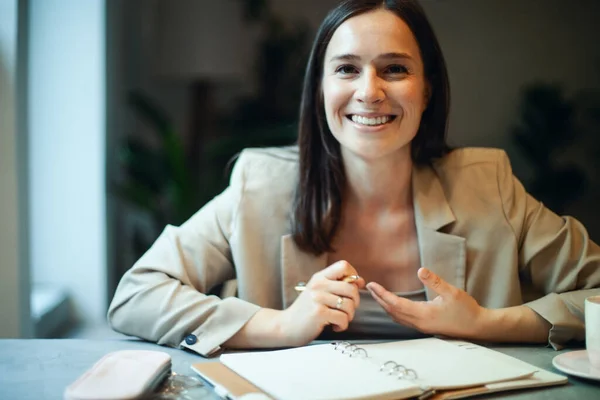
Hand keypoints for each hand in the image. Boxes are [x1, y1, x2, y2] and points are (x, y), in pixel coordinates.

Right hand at [279, 260, 365, 345]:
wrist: (286, 326)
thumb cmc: (306, 310)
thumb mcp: (319, 292)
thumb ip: (338, 285)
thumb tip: (360, 281)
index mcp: (320, 277)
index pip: (344, 265)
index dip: (354, 276)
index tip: (351, 288)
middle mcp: (319, 285)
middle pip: (351, 288)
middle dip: (355, 302)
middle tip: (347, 310)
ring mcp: (318, 299)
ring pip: (349, 305)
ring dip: (348, 316)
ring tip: (339, 319)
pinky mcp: (319, 313)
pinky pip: (343, 318)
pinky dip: (342, 326)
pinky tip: (334, 326)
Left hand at [366, 267, 486, 338]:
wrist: (478, 327)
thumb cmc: (466, 310)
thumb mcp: (452, 292)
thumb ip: (435, 281)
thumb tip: (420, 270)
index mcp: (423, 314)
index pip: (396, 304)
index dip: (382, 294)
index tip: (372, 285)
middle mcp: (419, 322)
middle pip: (392, 311)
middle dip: (379, 299)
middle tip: (369, 287)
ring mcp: (421, 327)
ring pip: (396, 317)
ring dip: (385, 306)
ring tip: (377, 294)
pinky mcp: (424, 327)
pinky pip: (403, 320)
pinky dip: (393, 311)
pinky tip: (392, 305)